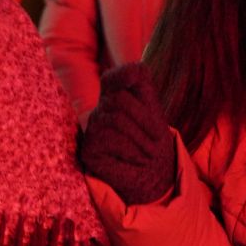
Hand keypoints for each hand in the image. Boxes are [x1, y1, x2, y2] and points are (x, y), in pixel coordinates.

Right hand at [76, 64, 176, 205]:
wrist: (152, 177)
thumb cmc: (153, 141)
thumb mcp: (152, 108)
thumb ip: (142, 83)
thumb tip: (134, 68)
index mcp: (114, 97)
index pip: (113, 78)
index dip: (122, 75)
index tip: (135, 79)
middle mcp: (99, 109)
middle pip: (118, 99)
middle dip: (144, 118)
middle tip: (157, 139)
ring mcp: (91, 128)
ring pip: (116, 118)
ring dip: (141, 138)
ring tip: (149, 153)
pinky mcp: (88, 148)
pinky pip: (110, 138)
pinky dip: (131, 150)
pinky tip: (138, 160)